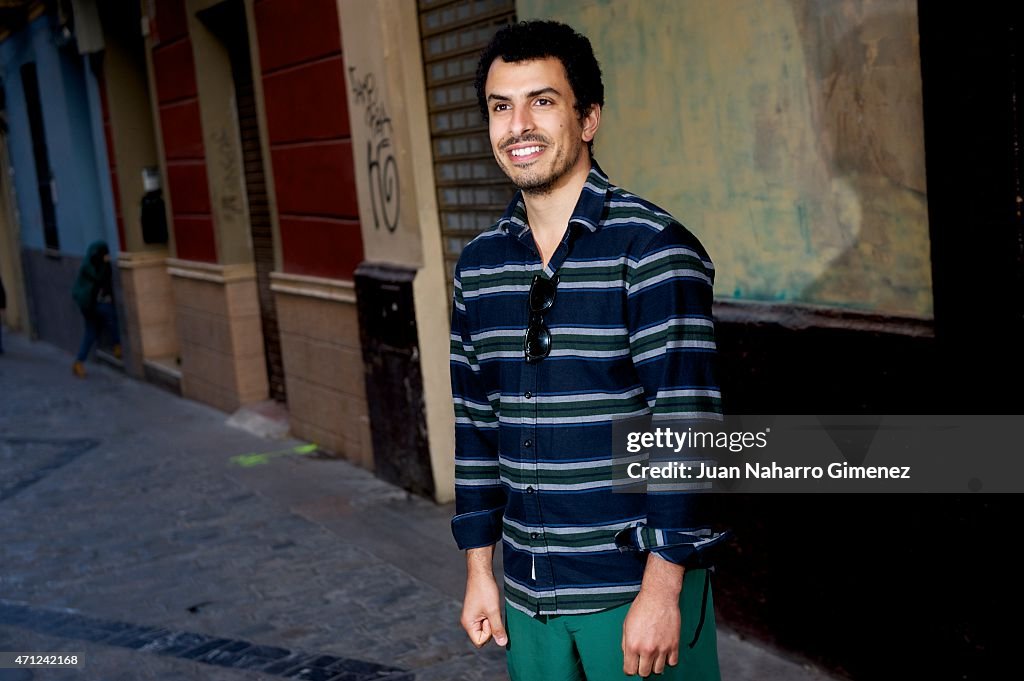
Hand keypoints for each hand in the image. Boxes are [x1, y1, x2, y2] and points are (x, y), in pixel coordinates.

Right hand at [460, 547, 507, 647]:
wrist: (481, 572)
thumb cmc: (485, 590)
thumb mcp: (494, 611)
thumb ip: (497, 629)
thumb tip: (502, 644)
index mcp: (468, 623)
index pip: (480, 642)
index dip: (489, 633)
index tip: (489, 618)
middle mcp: (468, 622)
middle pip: (483, 636)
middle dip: (490, 627)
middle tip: (491, 611)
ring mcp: (472, 616)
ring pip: (486, 628)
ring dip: (492, 620)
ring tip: (491, 606)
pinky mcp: (476, 611)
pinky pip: (486, 620)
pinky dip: (491, 615)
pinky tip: (491, 604)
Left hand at [622, 556, 683, 675]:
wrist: (659, 597)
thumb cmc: (643, 607)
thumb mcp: (626, 625)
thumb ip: (626, 643)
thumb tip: (628, 655)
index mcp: (633, 645)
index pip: (630, 670)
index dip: (630, 669)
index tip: (632, 665)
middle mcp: (647, 649)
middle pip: (644, 673)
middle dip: (642, 668)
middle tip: (642, 659)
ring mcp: (662, 648)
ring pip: (658, 670)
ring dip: (655, 664)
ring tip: (653, 654)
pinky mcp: (674, 645)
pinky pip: (672, 663)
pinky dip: (668, 660)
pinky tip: (664, 652)